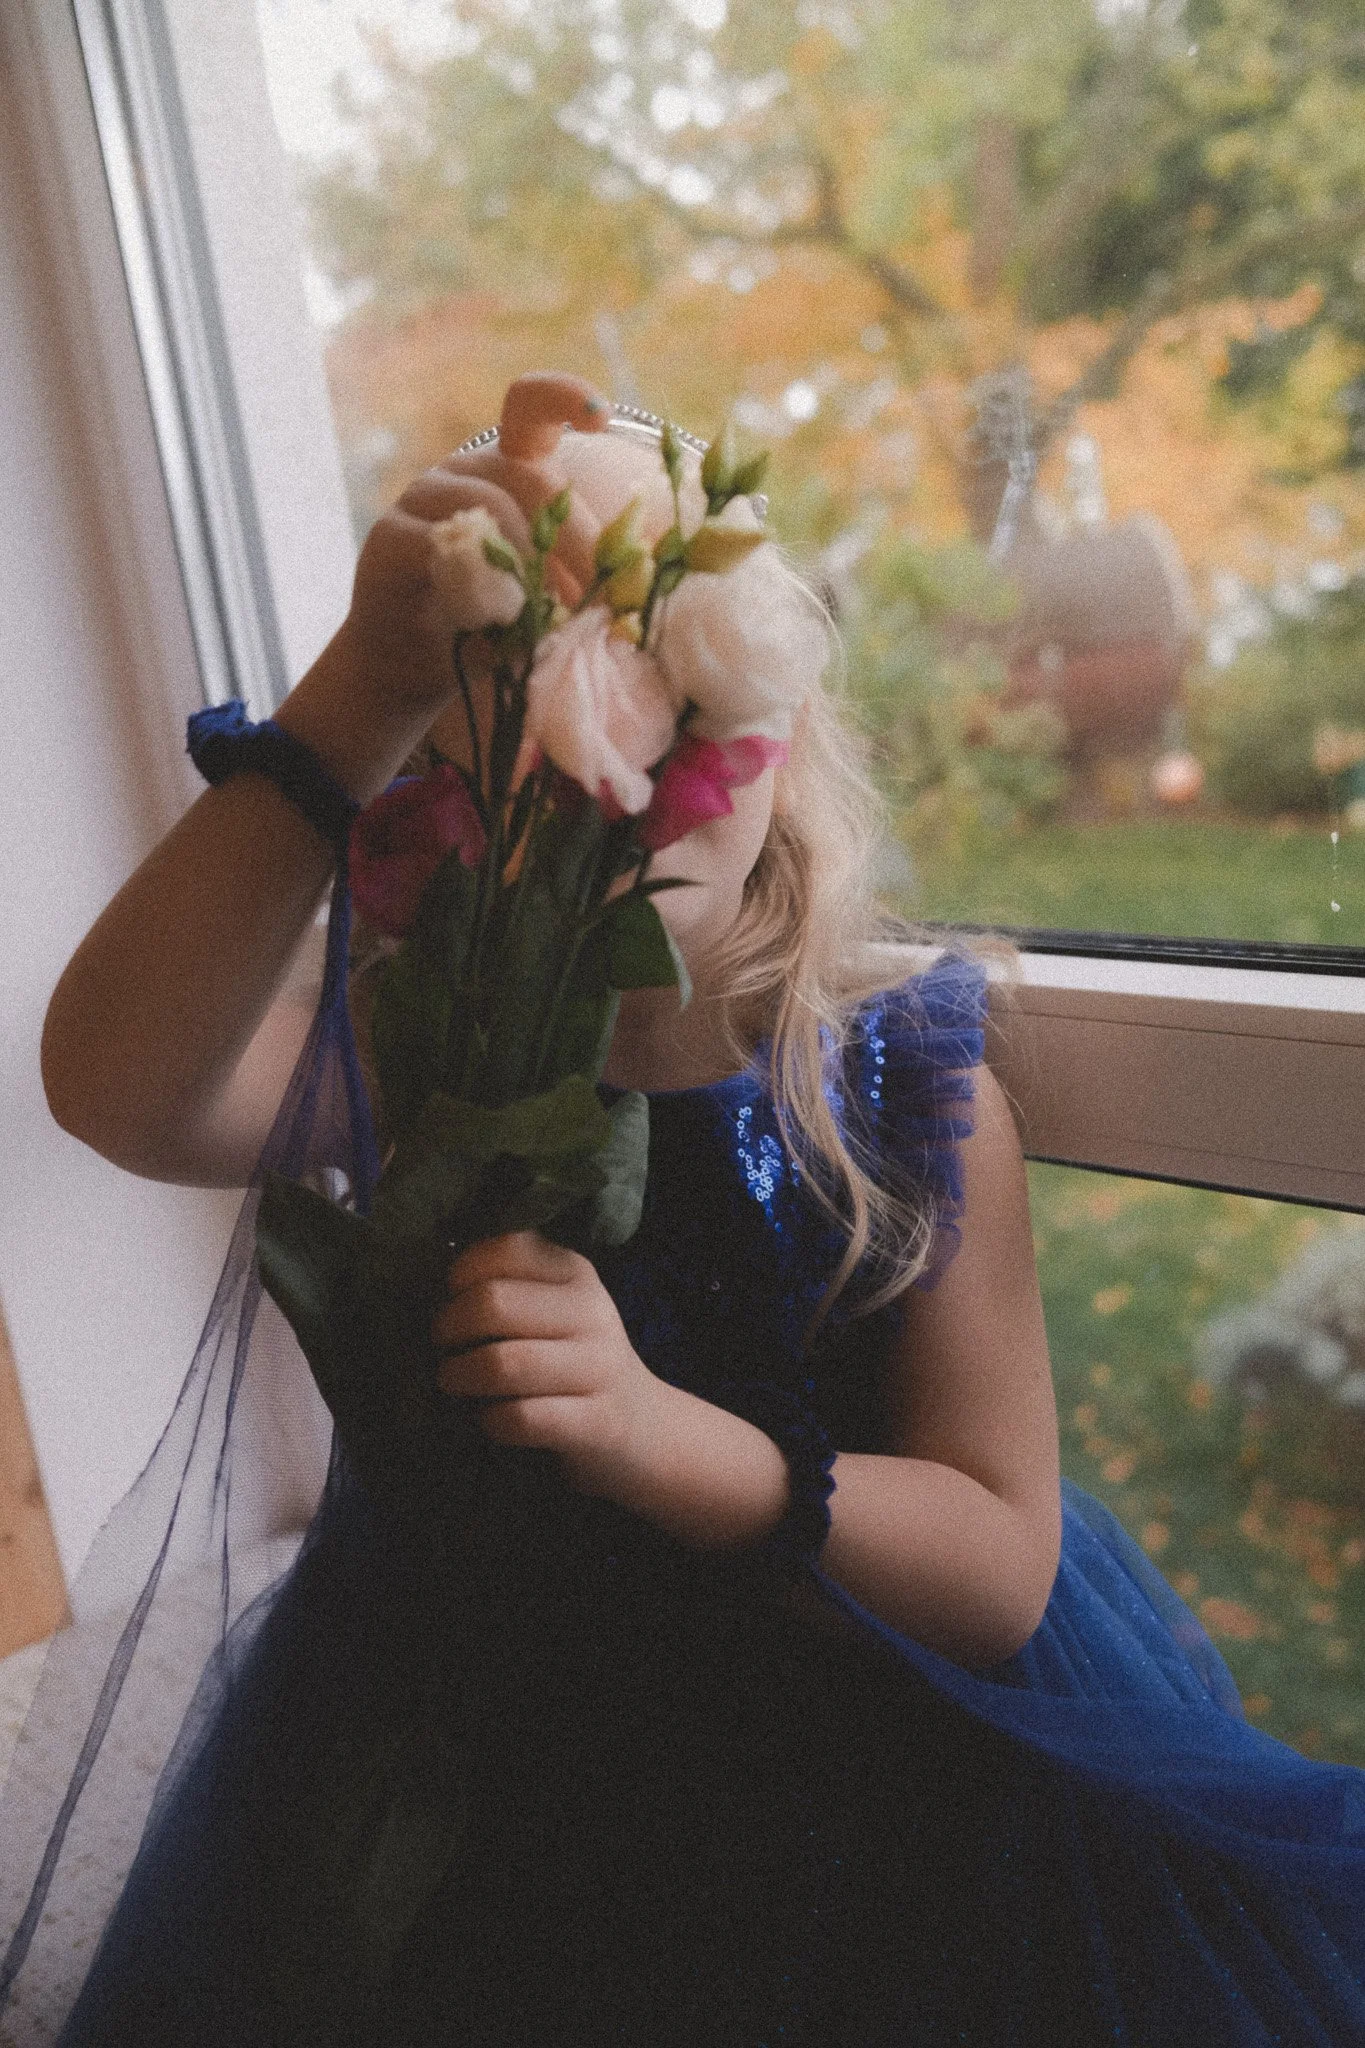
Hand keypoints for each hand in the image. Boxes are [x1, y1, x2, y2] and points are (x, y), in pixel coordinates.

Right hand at [339, 372, 611, 745]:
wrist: (413, 667)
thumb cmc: (491, 628)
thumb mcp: (547, 601)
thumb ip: (582, 585)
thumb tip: (635, 592)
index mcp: (508, 471)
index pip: (529, 408)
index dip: (564, 398)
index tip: (601, 416)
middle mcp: (466, 472)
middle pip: (529, 476)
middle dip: (578, 535)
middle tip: (610, 589)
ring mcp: (423, 498)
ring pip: (491, 508)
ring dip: (537, 563)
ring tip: (565, 616)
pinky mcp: (391, 537)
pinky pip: (441, 544)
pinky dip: (481, 579)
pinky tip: (505, 617)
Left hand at [432, 1231, 663, 1501]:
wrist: (643, 1428)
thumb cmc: (573, 1363)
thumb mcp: (553, 1309)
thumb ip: (507, 1286)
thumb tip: (428, 1282)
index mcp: (575, 1272)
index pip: (505, 1248)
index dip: (461, 1275)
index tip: (452, 1300)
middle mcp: (592, 1311)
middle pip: (493, 1303)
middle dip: (450, 1328)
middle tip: (444, 1347)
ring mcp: (597, 1368)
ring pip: (502, 1363)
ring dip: (461, 1377)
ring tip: (455, 1382)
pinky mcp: (595, 1423)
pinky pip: (519, 1417)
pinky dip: (490, 1422)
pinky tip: (491, 1420)